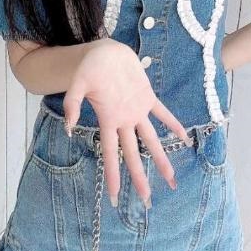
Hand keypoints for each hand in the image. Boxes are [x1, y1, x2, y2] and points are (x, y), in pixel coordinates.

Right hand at [63, 37, 192, 206]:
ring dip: (160, 157)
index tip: (114, 197)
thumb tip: (68, 126)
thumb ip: (72, 103)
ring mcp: (137, 110)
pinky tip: (183, 136)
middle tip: (147, 200)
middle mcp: (124, 120)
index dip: (113, 175)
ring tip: (172, 177)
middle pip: (133, 154)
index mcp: (108, 120)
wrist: (104, 50)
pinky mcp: (146, 96)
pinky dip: (172, 124)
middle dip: (139, 176)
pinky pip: (162, 113)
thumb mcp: (77, 83)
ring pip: (150, 139)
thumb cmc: (89, 65)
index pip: (111, 153)